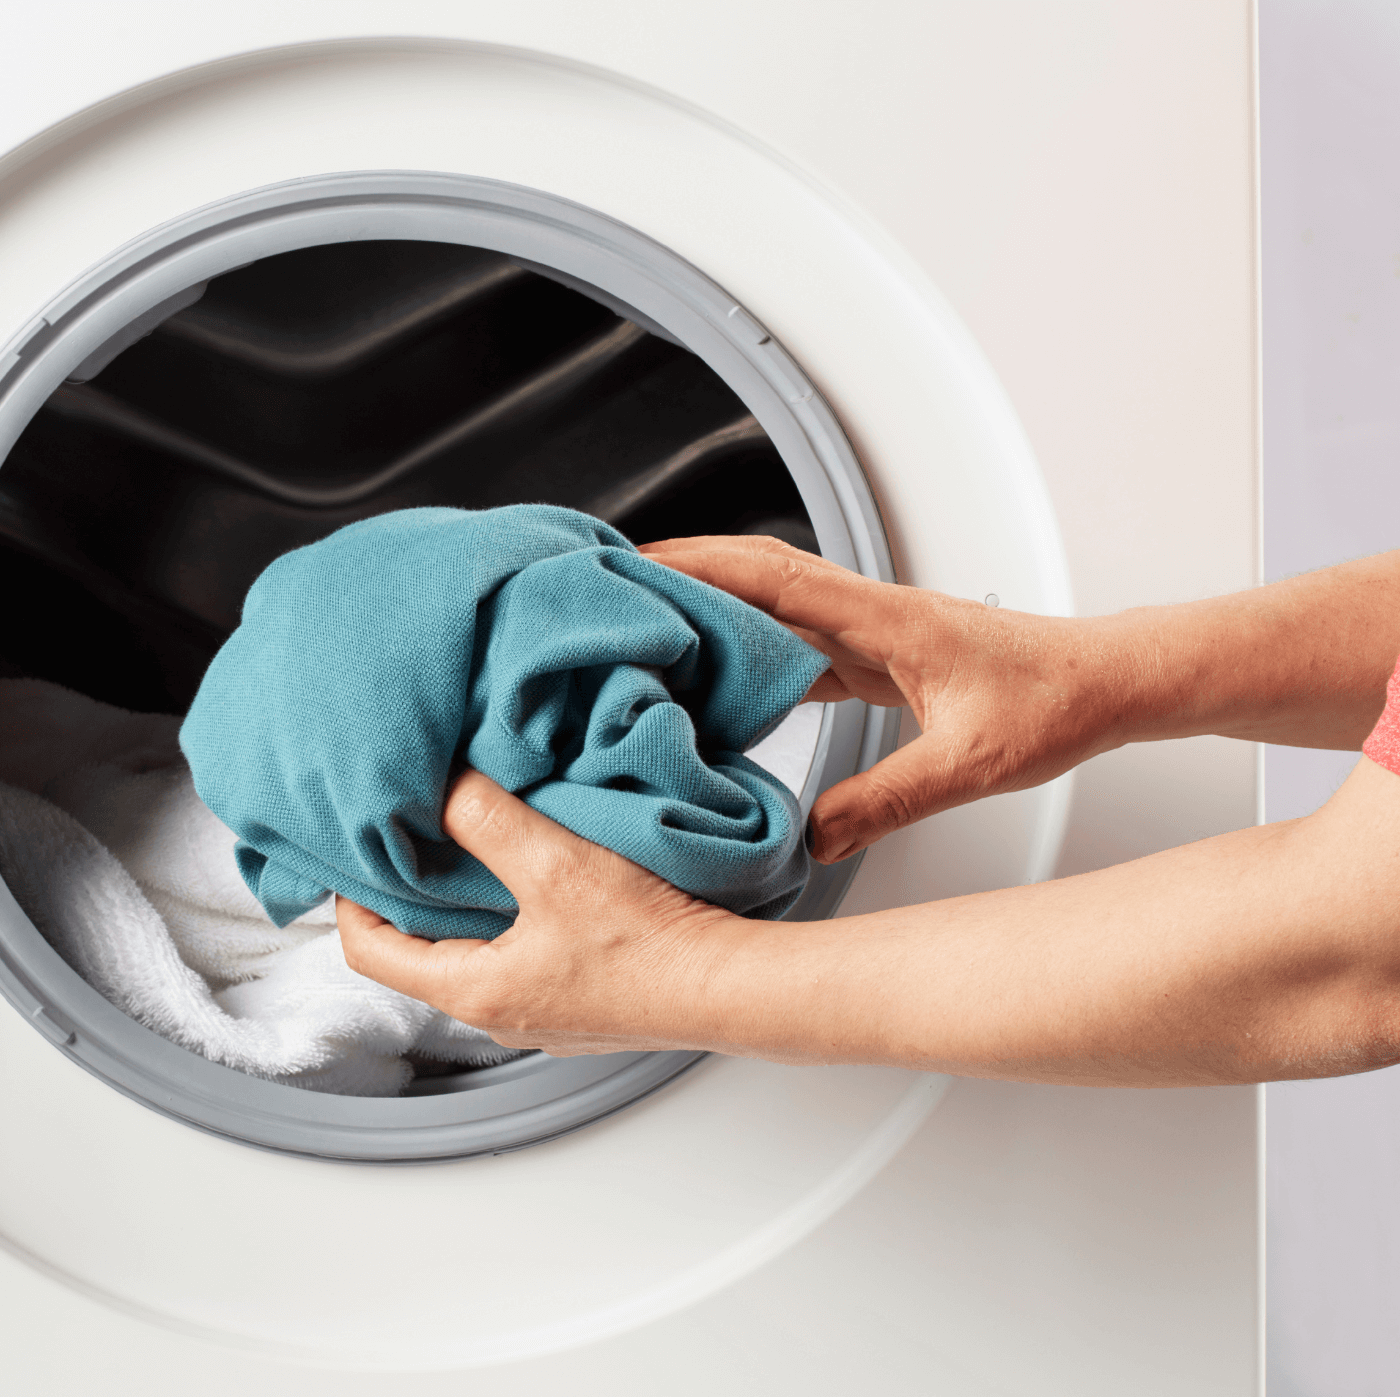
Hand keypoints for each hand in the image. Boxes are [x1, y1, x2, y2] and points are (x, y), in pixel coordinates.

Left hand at [336, 769, 747, 1054]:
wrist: (733, 987)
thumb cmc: (649, 944)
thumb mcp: (553, 862)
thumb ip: (487, 818)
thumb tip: (444, 787)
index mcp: (474, 992)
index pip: (369, 951)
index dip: (351, 897)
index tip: (357, 850)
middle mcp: (502, 1015)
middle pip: (422, 952)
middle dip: (413, 893)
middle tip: (414, 837)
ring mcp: (546, 1016)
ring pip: (478, 953)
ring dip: (469, 904)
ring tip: (477, 846)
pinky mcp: (589, 1005)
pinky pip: (529, 957)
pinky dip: (519, 917)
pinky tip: (547, 877)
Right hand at [641, 535, 1126, 861]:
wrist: (1111, 682)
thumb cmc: (1059, 704)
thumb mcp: (970, 767)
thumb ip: (886, 803)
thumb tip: (811, 841)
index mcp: (886, 618)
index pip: (772, 577)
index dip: (697, 566)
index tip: (633, 562)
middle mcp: (871, 613)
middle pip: (756, 578)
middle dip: (681, 572)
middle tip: (612, 581)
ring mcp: (873, 632)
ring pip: (773, 609)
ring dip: (712, 611)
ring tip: (647, 628)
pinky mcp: (880, 657)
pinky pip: (797, 644)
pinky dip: (750, 653)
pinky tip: (720, 683)